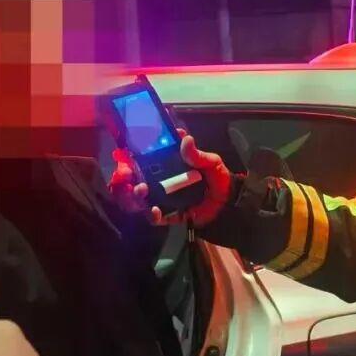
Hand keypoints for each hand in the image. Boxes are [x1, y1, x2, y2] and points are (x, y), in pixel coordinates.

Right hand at [108, 129, 232, 227]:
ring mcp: (165, 198)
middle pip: (138, 178)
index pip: (146, 159)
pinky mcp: (170, 214)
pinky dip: (152, 214)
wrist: (230, 204)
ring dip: (136, 194)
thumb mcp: (211, 162)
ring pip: (142, 197)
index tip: (125, 154)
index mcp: (170, 165)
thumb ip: (197, 154)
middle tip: (126, 173)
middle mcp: (163, 180)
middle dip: (127, 176)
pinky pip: (155, 217)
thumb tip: (185, 137)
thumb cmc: (219, 179)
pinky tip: (154, 210)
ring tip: (140, 189)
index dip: (132, 157)